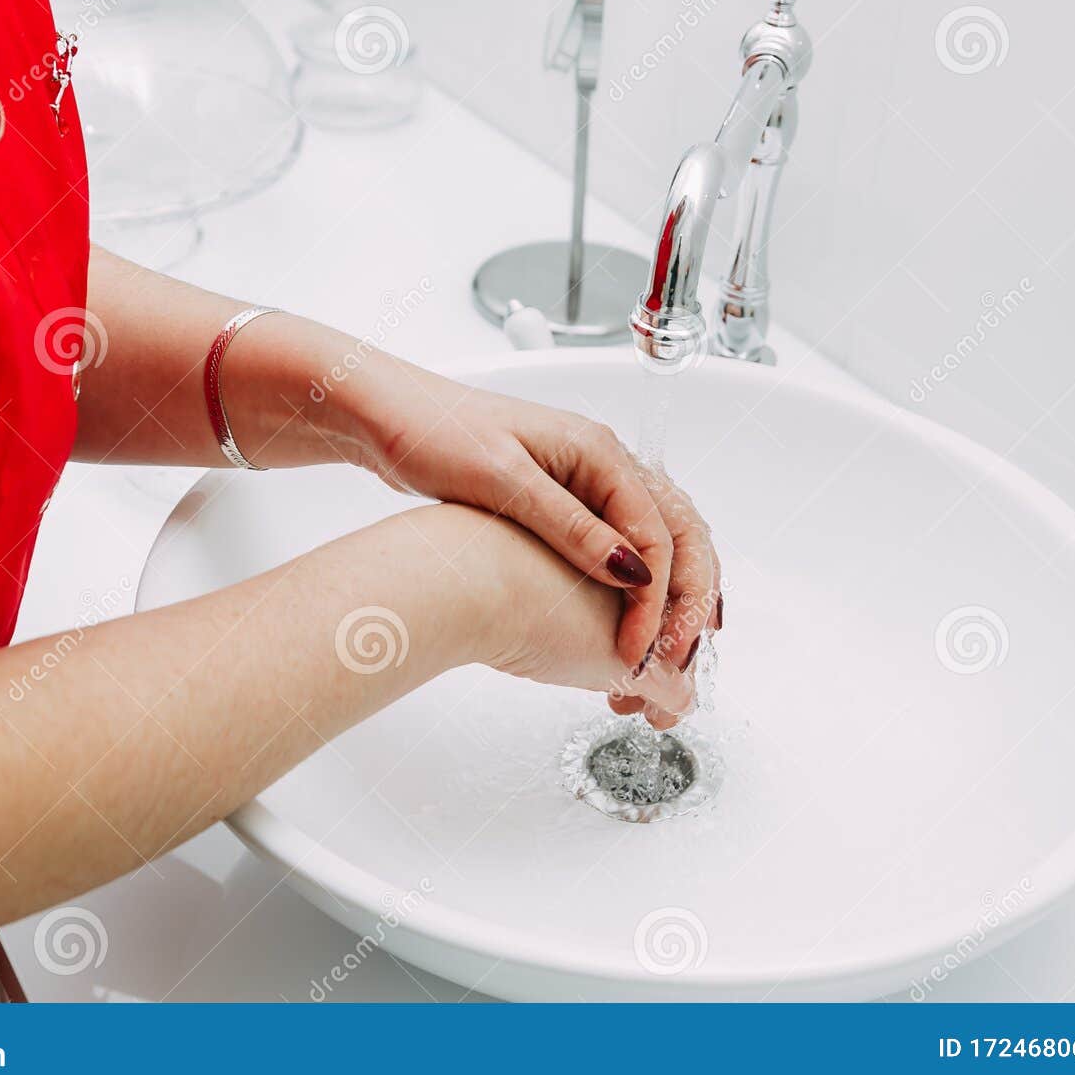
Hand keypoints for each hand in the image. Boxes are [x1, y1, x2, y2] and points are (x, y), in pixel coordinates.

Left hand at [353, 361, 722, 682]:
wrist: (388, 416)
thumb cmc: (435, 434)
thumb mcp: (503, 482)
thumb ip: (570, 527)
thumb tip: (632, 571)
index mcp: (599, 452)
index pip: (657, 533)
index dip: (658, 599)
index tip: (637, 651)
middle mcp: (604, 464)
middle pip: (678, 535)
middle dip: (687, 598)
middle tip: (674, 658)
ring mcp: (586, 483)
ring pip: (658, 541)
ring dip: (674, 594)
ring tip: (672, 650)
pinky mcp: (564, 502)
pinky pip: (622, 546)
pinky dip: (639, 586)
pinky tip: (634, 621)